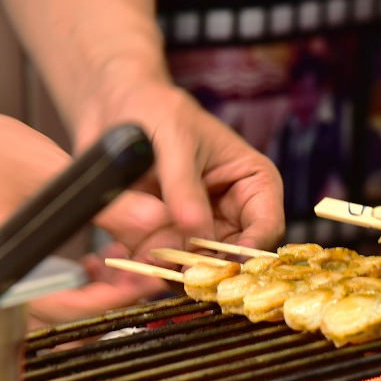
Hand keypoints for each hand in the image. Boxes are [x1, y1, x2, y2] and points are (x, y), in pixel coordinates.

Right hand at [0, 105, 170, 322]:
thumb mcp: (50, 173)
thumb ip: (105, 203)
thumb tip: (154, 220)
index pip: (58, 306)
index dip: (106, 301)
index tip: (141, 284)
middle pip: (61, 315)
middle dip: (107, 298)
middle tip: (145, 275)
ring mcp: (1, 276)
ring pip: (57, 303)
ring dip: (95, 289)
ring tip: (128, 261)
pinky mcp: (8, 266)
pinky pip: (46, 288)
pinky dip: (77, 279)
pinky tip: (100, 258)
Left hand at [76, 76, 285, 254]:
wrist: (114, 108)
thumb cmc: (157, 109)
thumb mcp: (173, 139)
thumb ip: (182, 186)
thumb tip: (194, 229)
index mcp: (252, 183)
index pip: (266, 227)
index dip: (249, 251)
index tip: (223, 264)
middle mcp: (230, 215)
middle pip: (231, 257)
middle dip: (206, 268)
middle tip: (179, 273)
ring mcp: (196, 231)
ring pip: (194, 268)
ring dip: (172, 269)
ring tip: (149, 262)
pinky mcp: (163, 240)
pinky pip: (161, 265)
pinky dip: (147, 266)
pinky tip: (134, 259)